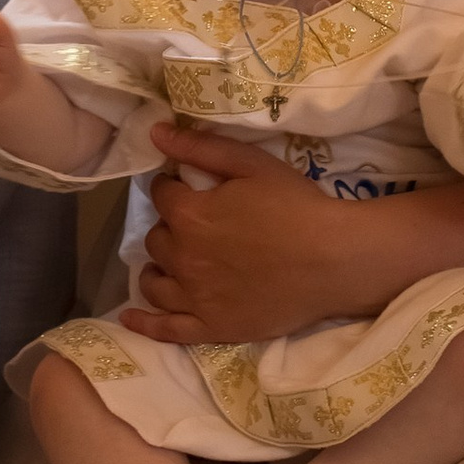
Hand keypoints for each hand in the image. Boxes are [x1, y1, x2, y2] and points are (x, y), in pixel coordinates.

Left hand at [122, 122, 371, 345]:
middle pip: (157, 238)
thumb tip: (155, 133)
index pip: (161, 196)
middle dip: (169, 227)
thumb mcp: (252, 164)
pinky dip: (144, 323)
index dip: (172, 188)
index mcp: (189, 215)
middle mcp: (182, 257)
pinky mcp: (210, 328)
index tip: (185, 188)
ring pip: (154, 281)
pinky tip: (129, 318)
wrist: (334, 260)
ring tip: (169, 262)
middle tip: (194, 225)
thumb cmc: (297, 206)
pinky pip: (166, 329)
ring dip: (157, 267)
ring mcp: (194, 298)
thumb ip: (201, 149)